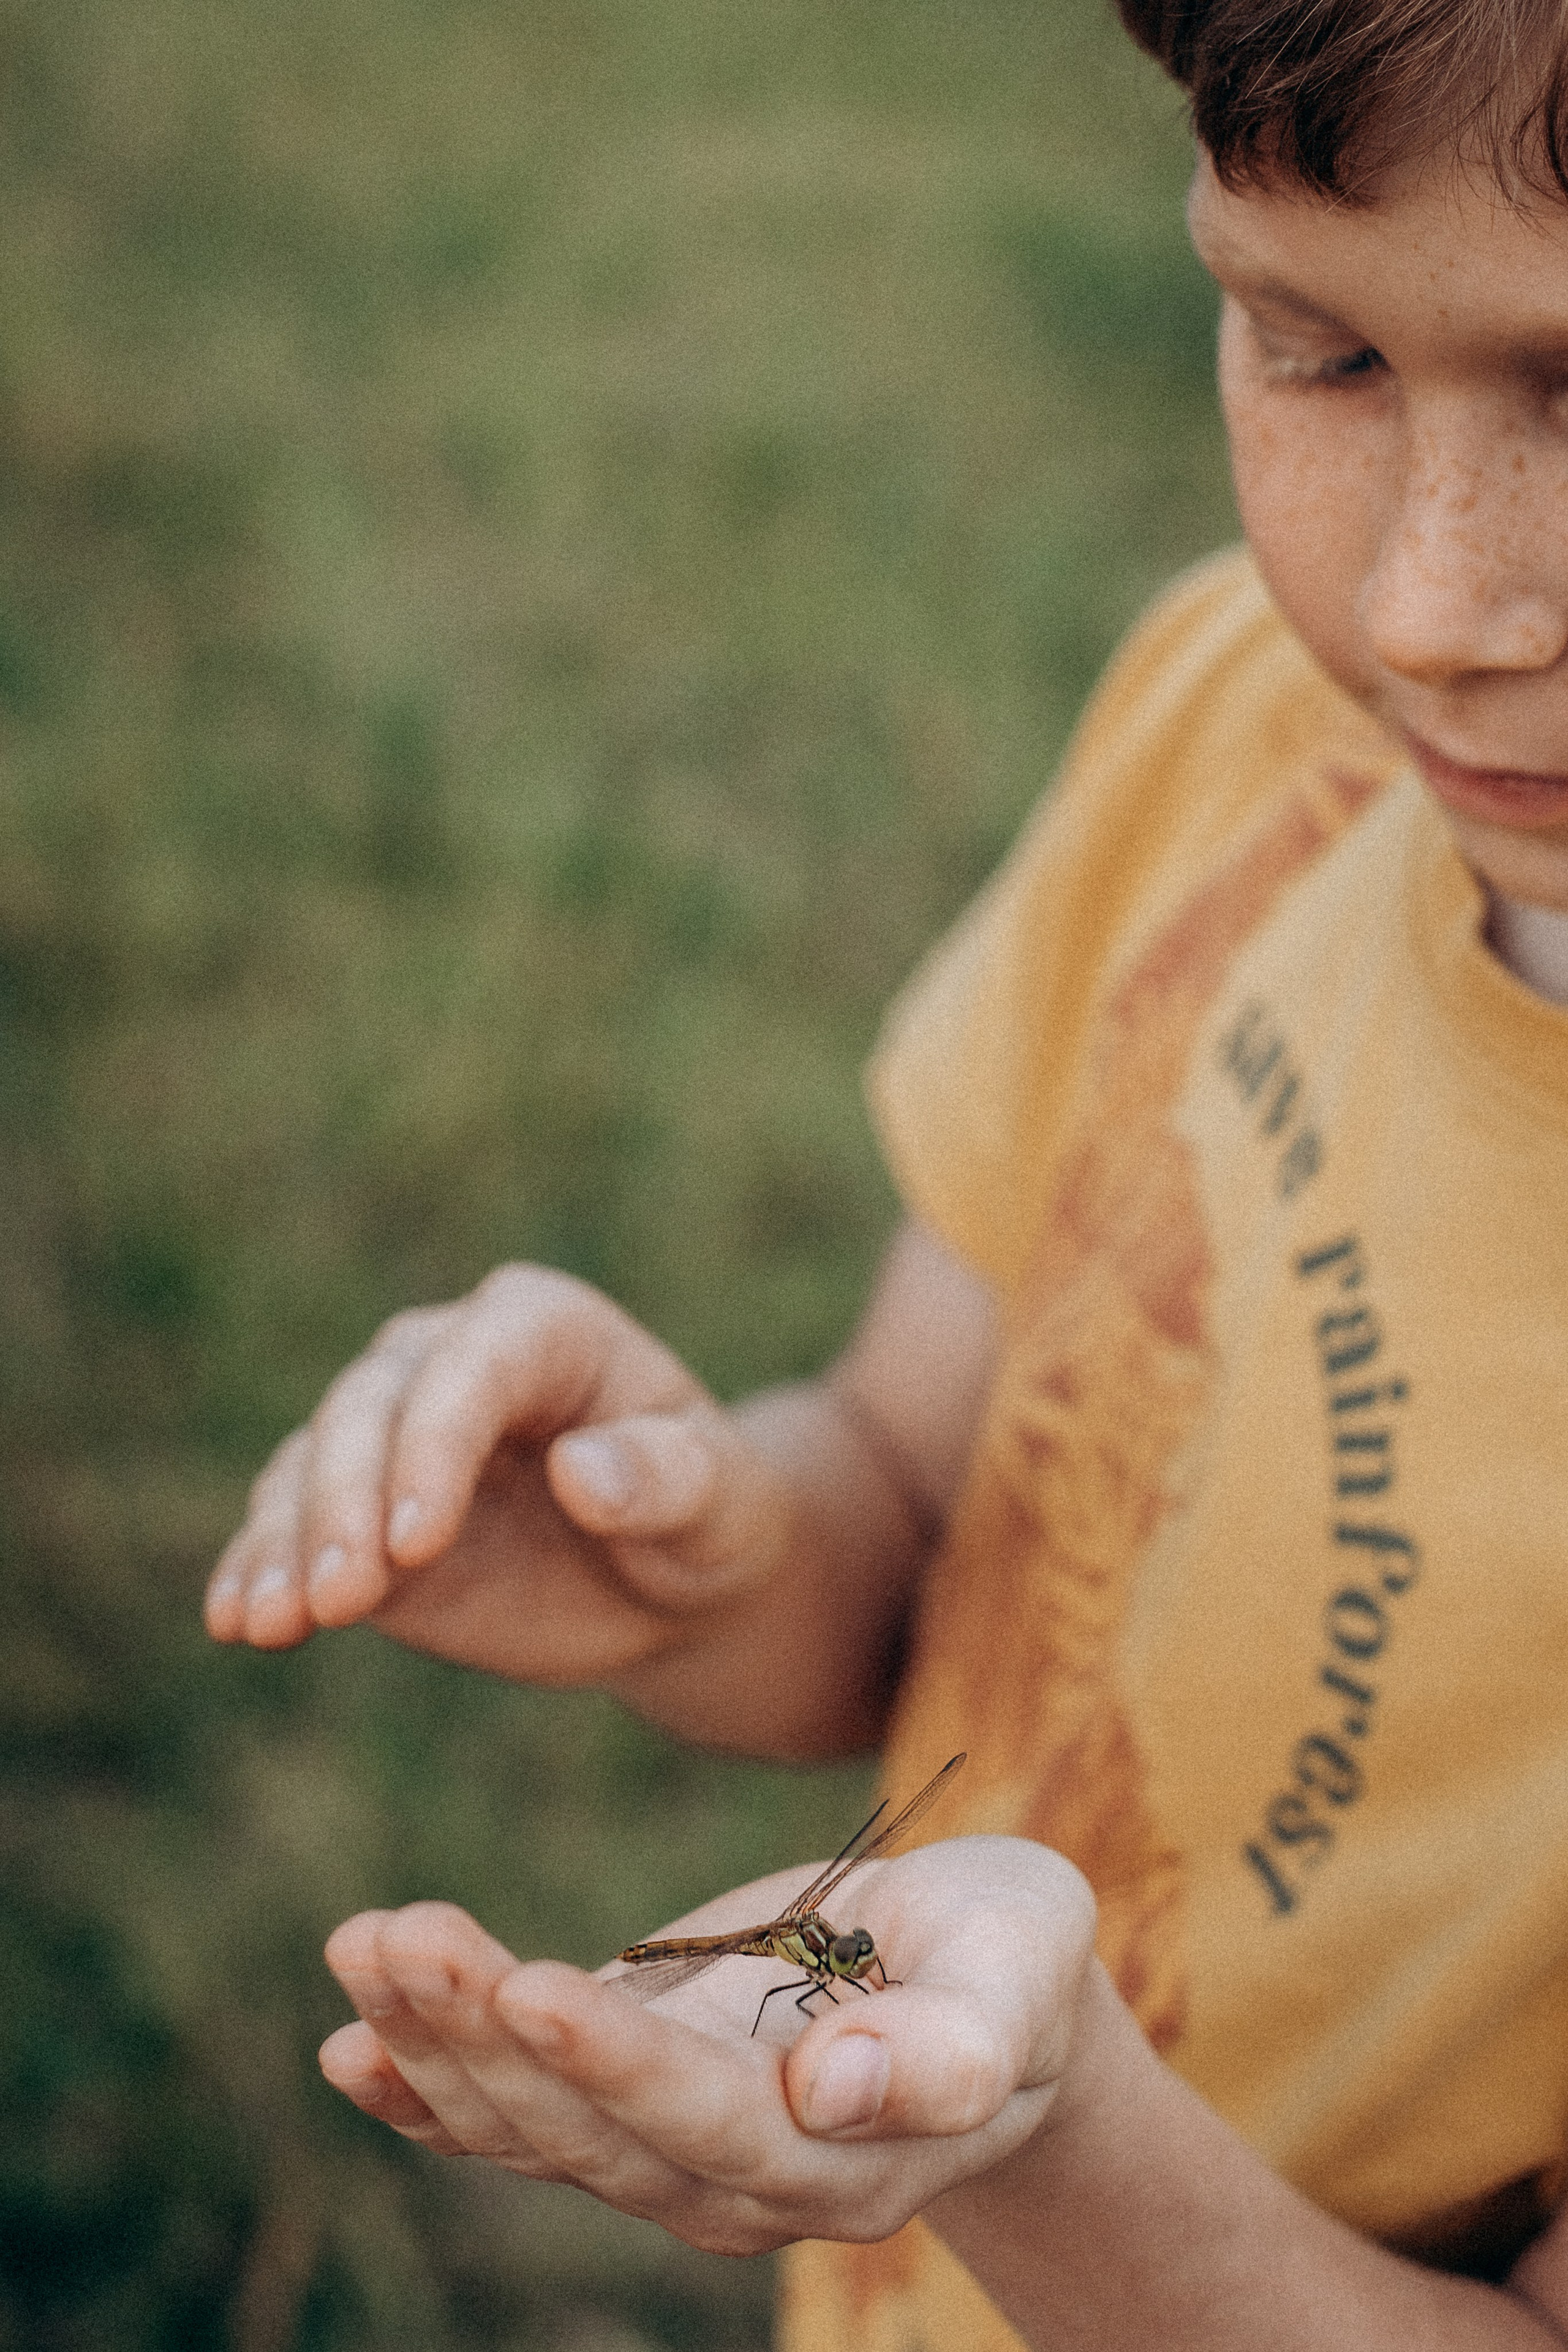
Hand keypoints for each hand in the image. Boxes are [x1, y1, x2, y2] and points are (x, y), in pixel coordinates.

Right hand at [202, 1265, 792, 1681]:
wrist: (670, 1578)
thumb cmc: (707, 1519)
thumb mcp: (718, 1504)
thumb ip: (664, 1480)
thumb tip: (585, 1473)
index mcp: (546, 1327)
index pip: (474, 1365)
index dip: (436, 1443)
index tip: (418, 1541)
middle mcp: (455, 1359)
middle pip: (373, 1404)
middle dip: (347, 1500)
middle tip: (342, 1598)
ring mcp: (396, 1428)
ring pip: (315, 1458)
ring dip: (286, 1539)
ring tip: (270, 1622)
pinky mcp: (360, 1504)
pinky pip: (290, 1519)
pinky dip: (260, 1564)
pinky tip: (238, 1620)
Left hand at [316, 1834, 1096, 2255]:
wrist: (980, 1977)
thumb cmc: (1010, 1958)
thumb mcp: (1018, 1974)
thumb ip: (956, 2043)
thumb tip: (833, 2090)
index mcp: (836, 2159)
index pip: (705, 2120)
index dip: (615, 2064)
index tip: (533, 1987)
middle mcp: (731, 2179)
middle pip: (586, 2125)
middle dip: (484, 2031)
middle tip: (403, 1933)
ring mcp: (664, 2145)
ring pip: (528, 2119)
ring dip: (436, 2036)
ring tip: (366, 1942)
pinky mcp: (622, 2092)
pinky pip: (511, 2116)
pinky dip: (427, 2086)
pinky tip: (352, 2047)